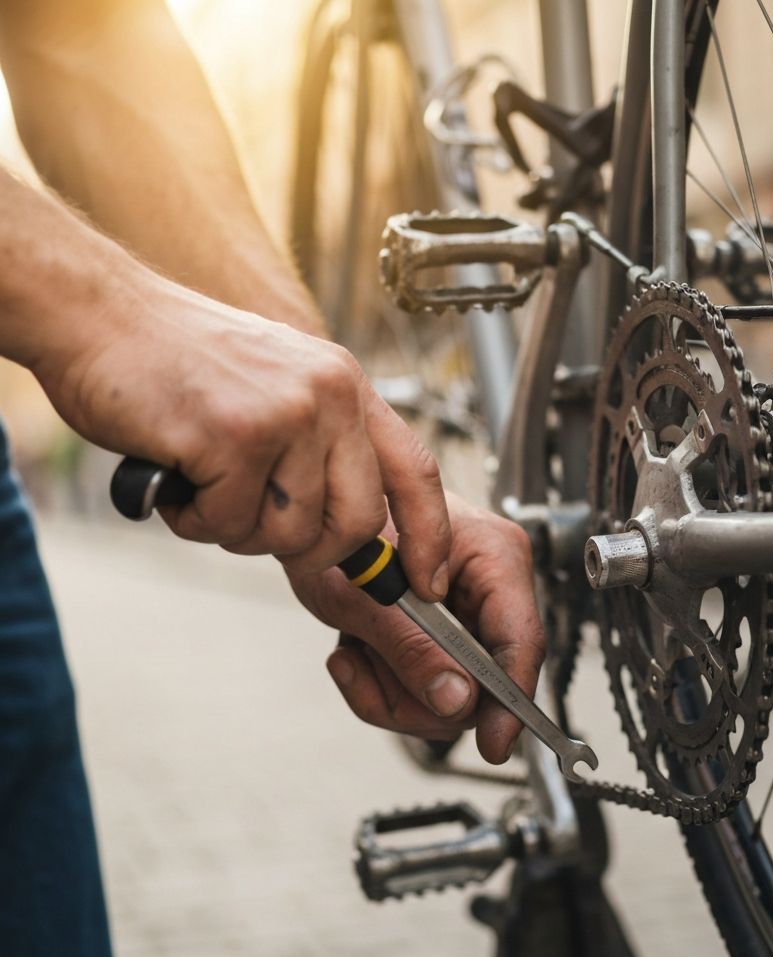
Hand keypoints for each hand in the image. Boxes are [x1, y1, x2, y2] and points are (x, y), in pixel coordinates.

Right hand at [33, 271, 450, 589]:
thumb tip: (353, 535)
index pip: (416, 470)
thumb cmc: (179, 361)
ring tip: (205, 483)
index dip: (429, 535)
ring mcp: (284, 414)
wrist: (97, 313)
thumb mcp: (278, 388)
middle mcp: (329, 395)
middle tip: (259, 526)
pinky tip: (176, 477)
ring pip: (290, 533)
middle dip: (311, 551)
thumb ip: (320, 449)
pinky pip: (229, 525)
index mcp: (346, 386)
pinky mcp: (233, 436)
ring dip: (239, 529)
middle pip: (358, 522)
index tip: (426, 581)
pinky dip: (195, 520)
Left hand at [287, 493, 546, 762]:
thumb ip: (411, 647)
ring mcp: (469, 615)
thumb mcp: (363, 592)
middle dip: (419, 695)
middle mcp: (491, 587)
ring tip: (354, 650)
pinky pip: (426, 691)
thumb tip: (456, 699)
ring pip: (451, 697)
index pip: (521, 640)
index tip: (494, 743)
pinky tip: (356, 651)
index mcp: (494, 556)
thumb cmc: (345, 525)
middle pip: (484, 681)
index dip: (510, 697)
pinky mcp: (445, 638)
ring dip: (391, 690)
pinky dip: (381, 684)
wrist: (320, 512)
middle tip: (366, 668)